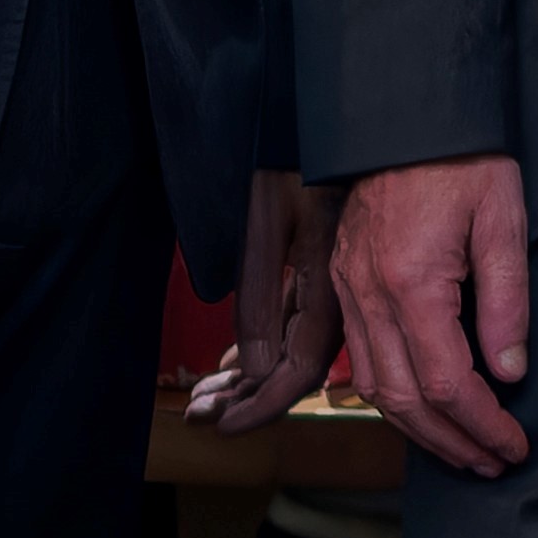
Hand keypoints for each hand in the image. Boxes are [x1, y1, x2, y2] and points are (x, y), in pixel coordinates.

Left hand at [189, 170, 347, 433]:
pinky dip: (261, 344)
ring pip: (294, 346)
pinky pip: (294, 320)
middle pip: (296, 366)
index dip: (263, 406)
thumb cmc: (285, 155)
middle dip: (246, 397)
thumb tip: (257, 369)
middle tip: (199, 414)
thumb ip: (259, 298)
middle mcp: (339, 288)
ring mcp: (332, 278)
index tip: (223, 427)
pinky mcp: (321, 264)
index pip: (300, 369)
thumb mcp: (262, 226)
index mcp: (331, 282)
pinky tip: (234, 358)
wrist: (314, 111)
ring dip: (249, 375)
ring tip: (207, 394)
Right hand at [330, 153, 532, 475]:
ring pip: (375, 387)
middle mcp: (369, 296)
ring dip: (419, 430)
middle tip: (493, 462)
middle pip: (406, 399)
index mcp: (411, 283)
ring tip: (462, 449)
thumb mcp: (504, 218)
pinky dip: (391, 396)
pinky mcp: (343, 283)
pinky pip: (361, 359)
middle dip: (452, 441)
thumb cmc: (464, 159)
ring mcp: (349, 291)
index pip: (448, 382)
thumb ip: (507, 298)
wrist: (405, 114)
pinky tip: (422, 407)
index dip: (483, 423)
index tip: (515, 445)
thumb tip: (511, 370)